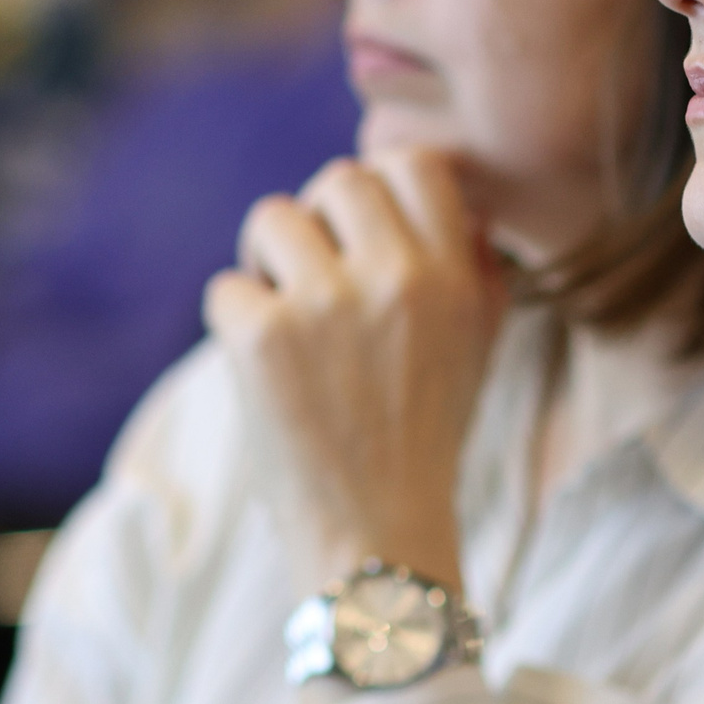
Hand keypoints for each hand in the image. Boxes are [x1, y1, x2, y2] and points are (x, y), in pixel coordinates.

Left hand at [203, 149, 509, 594]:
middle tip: (311, 278)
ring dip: (265, 264)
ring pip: (270, 218)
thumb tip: (454, 204)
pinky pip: (226, 287)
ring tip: (280, 319)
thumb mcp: (478, 351)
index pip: (414, 165)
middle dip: (315, 223)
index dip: (378, 190)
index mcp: (453, 276)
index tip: (361, 234)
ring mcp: (326, 304)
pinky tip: (259, 368)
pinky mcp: (261, 337)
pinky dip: (233, 324)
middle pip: (336, 180)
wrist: (378, 539)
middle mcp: (397, 278)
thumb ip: (474, 270)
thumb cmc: (422, 444)